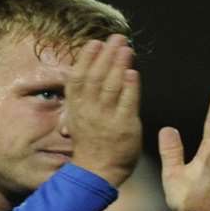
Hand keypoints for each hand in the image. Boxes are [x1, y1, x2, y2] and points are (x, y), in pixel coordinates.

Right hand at [65, 35, 142, 186]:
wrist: (97, 172)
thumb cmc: (90, 144)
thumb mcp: (76, 120)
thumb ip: (82, 99)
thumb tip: (84, 76)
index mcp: (76, 109)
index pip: (78, 79)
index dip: (86, 59)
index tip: (94, 43)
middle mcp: (89, 111)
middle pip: (96, 77)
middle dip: (106, 55)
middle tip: (116, 38)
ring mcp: (105, 119)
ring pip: (111, 87)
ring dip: (118, 65)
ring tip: (126, 49)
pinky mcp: (123, 127)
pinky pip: (126, 104)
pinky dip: (129, 88)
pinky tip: (133, 73)